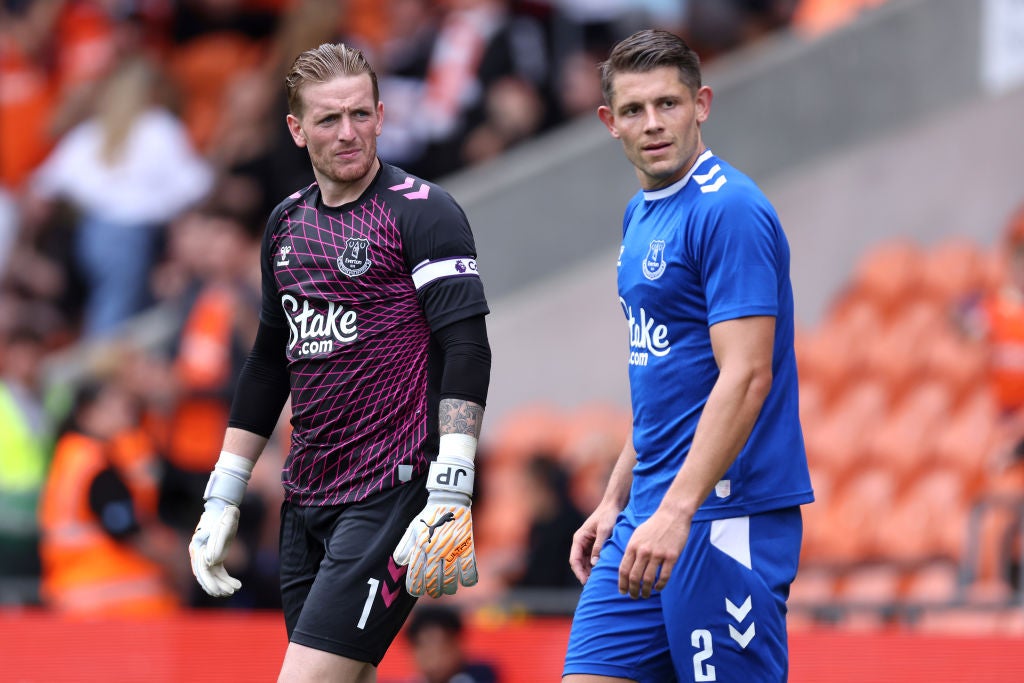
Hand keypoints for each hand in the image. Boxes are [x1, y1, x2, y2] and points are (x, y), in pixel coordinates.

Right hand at [189, 499, 241, 596]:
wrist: (225, 508)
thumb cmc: (223, 516)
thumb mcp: (224, 527)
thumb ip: (217, 543)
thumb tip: (211, 561)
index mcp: (198, 546)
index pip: (201, 569)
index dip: (209, 581)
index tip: (218, 590)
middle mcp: (199, 553)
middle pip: (205, 575)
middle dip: (215, 586)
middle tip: (228, 593)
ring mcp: (206, 555)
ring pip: (212, 575)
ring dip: (222, 584)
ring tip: (234, 590)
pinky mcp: (215, 556)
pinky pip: (218, 571)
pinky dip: (226, 579)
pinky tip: (236, 585)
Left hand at [393, 455, 476, 596]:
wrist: (449, 500)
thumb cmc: (429, 516)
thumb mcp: (414, 528)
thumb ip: (405, 546)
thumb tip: (401, 562)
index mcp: (421, 547)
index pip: (415, 575)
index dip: (415, 588)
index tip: (417, 591)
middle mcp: (435, 551)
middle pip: (433, 582)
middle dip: (433, 591)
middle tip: (434, 592)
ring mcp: (452, 549)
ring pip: (451, 580)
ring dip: (449, 589)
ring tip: (448, 589)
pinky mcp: (467, 546)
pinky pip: (470, 569)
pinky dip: (469, 579)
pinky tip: (465, 581)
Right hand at [569, 502, 621, 584]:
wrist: (614, 505)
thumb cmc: (608, 516)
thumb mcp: (604, 531)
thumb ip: (599, 546)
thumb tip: (595, 563)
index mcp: (579, 539)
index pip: (574, 560)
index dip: (578, 572)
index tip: (585, 582)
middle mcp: (581, 543)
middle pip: (579, 564)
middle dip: (584, 575)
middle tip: (594, 586)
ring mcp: (588, 545)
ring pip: (586, 563)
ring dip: (590, 572)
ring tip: (599, 582)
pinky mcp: (595, 545)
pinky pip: (593, 559)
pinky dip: (596, 567)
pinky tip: (603, 573)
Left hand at [619, 507, 690, 598]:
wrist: (672, 514)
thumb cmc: (654, 525)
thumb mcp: (637, 535)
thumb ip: (631, 550)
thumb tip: (625, 567)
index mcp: (633, 546)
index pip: (623, 570)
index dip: (622, 584)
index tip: (623, 592)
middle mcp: (643, 551)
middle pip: (634, 577)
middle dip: (633, 590)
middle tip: (634, 596)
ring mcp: (658, 554)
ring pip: (648, 579)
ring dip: (646, 591)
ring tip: (645, 595)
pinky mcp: (671, 556)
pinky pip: (664, 576)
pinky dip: (660, 585)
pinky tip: (658, 588)